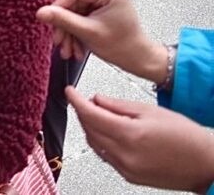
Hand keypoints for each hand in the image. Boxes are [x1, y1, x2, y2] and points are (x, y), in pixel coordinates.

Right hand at [36, 0, 166, 82]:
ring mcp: (106, 2)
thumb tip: (41, 12)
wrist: (139, 61)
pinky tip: (75, 47)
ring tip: (68, 50)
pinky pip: (82, 18)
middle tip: (58, 41)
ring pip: (76, 13)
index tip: (48, 20)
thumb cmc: (123, 47)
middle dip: (65, 25)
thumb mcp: (88, 33)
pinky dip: (77, 33)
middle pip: (74, 4)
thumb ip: (63, 20)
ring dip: (70, 32)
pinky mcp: (103, 11)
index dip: (59, 6)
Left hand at [67, 87, 213, 192]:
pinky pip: (105, 156)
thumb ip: (118, 106)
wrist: (205, 163)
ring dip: (90, 128)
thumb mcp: (150, 111)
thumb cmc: (185, 136)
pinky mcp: (129, 177)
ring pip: (94, 144)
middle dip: (83, 113)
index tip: (69, 92)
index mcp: (130, 135)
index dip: (76, 101)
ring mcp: (126, 168)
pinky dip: (101, 142)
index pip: (90, 115)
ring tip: (98, 115)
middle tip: (85, 100)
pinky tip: (108, 133)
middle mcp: (125, 155)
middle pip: (89, 130)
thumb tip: (96, 99)